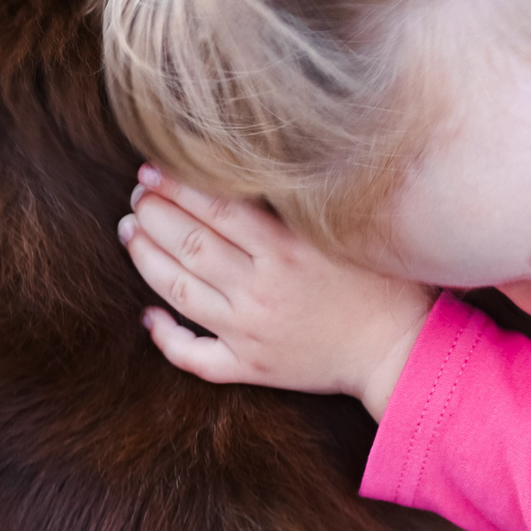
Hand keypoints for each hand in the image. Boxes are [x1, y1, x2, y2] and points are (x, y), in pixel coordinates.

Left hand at [117, 166, 434, 414]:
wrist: (401, 349)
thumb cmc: (382, 281)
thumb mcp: (343, 230)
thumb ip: (295, 204)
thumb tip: (245, 164)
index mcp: (288, 249)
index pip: (214, 207)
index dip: (174, 184)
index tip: (151, 168)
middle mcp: (263, 289)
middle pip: (188, 244)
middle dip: (152, 213)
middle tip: (136, 194)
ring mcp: (251, 331)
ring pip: (178, 292)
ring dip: (144, 258)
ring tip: (129, 231)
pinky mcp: (251, 366)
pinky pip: (195, 357)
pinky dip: (165, 337)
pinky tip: (146, 316)